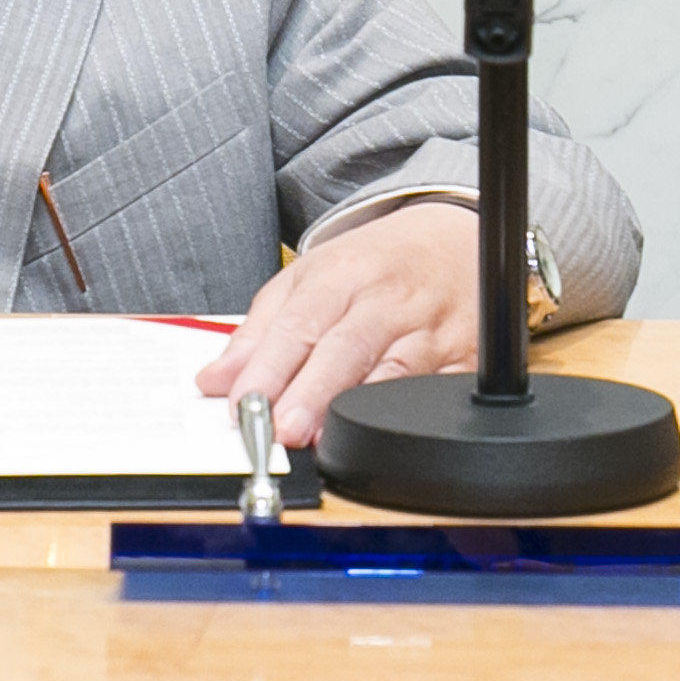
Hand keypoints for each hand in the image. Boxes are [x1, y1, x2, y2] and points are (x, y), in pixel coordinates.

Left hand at [195, 200, 479, 448]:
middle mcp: (388, 300)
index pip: (300, 323)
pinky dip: (407, 415)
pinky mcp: (463, 356)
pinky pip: (436, 389)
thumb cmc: (375, 265)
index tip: (243, 404)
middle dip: (312, 392)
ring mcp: (430, 328)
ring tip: (321, 441)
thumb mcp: (309, 278)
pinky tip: (379, 435)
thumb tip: (216, 382)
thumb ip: (259, 331)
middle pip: (347, 347)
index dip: (270, 368)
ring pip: (394, 371)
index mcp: (343, 274)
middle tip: (283, 431)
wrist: (453, 240)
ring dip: (355, 410)